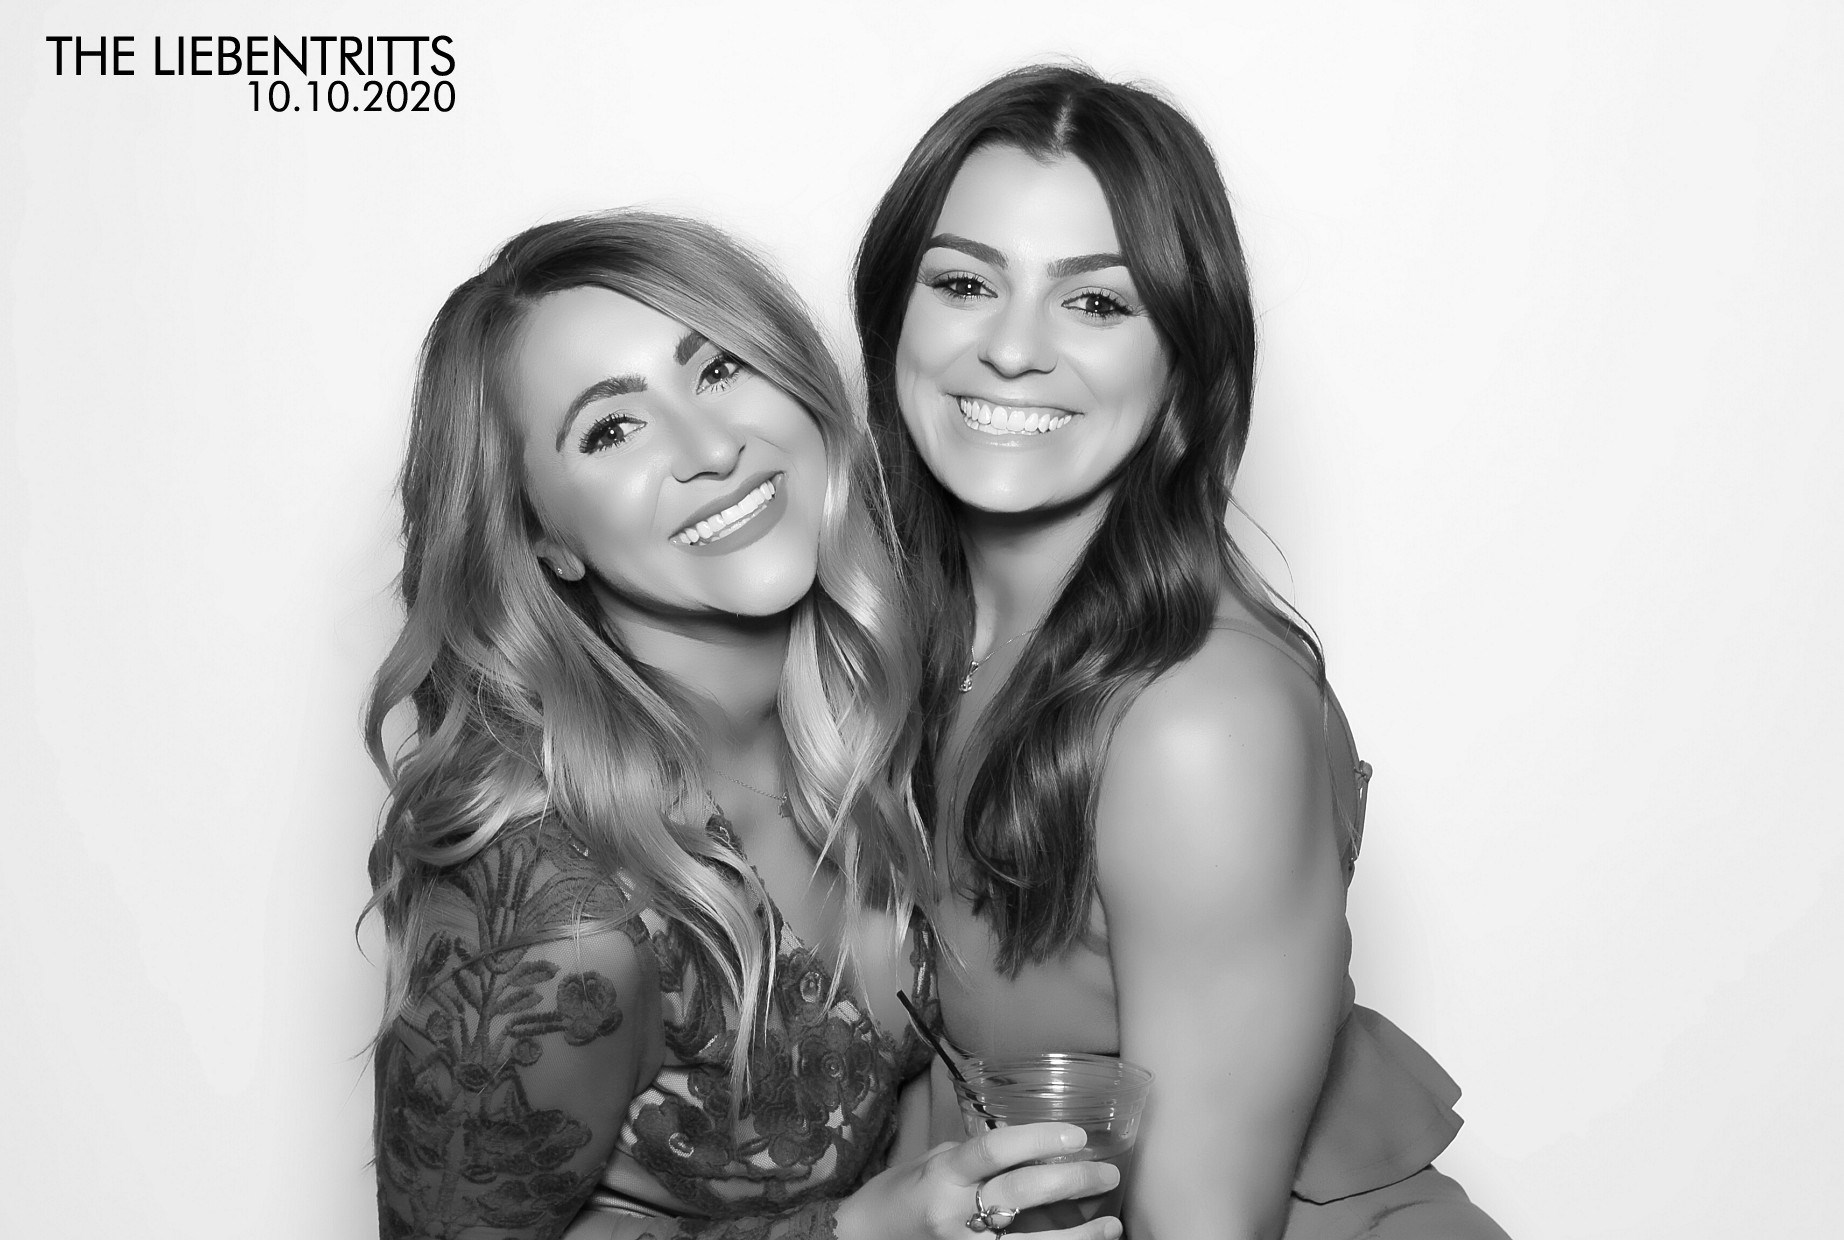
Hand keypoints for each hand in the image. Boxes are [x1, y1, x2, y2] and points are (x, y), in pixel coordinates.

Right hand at [834, 1122, 1122, 1239]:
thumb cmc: (897, 1195)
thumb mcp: (930, 1162)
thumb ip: (975, 1156)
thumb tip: (1026, 1146)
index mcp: (942, 1174)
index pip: (993, 1150)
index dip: (1038, 1139)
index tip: (1076, 1136)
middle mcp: (953, 1213)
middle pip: (1021, 1192)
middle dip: (1071, 1182)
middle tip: (1107, 1172)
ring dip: (1078, 1235)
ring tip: (1111, 1224)